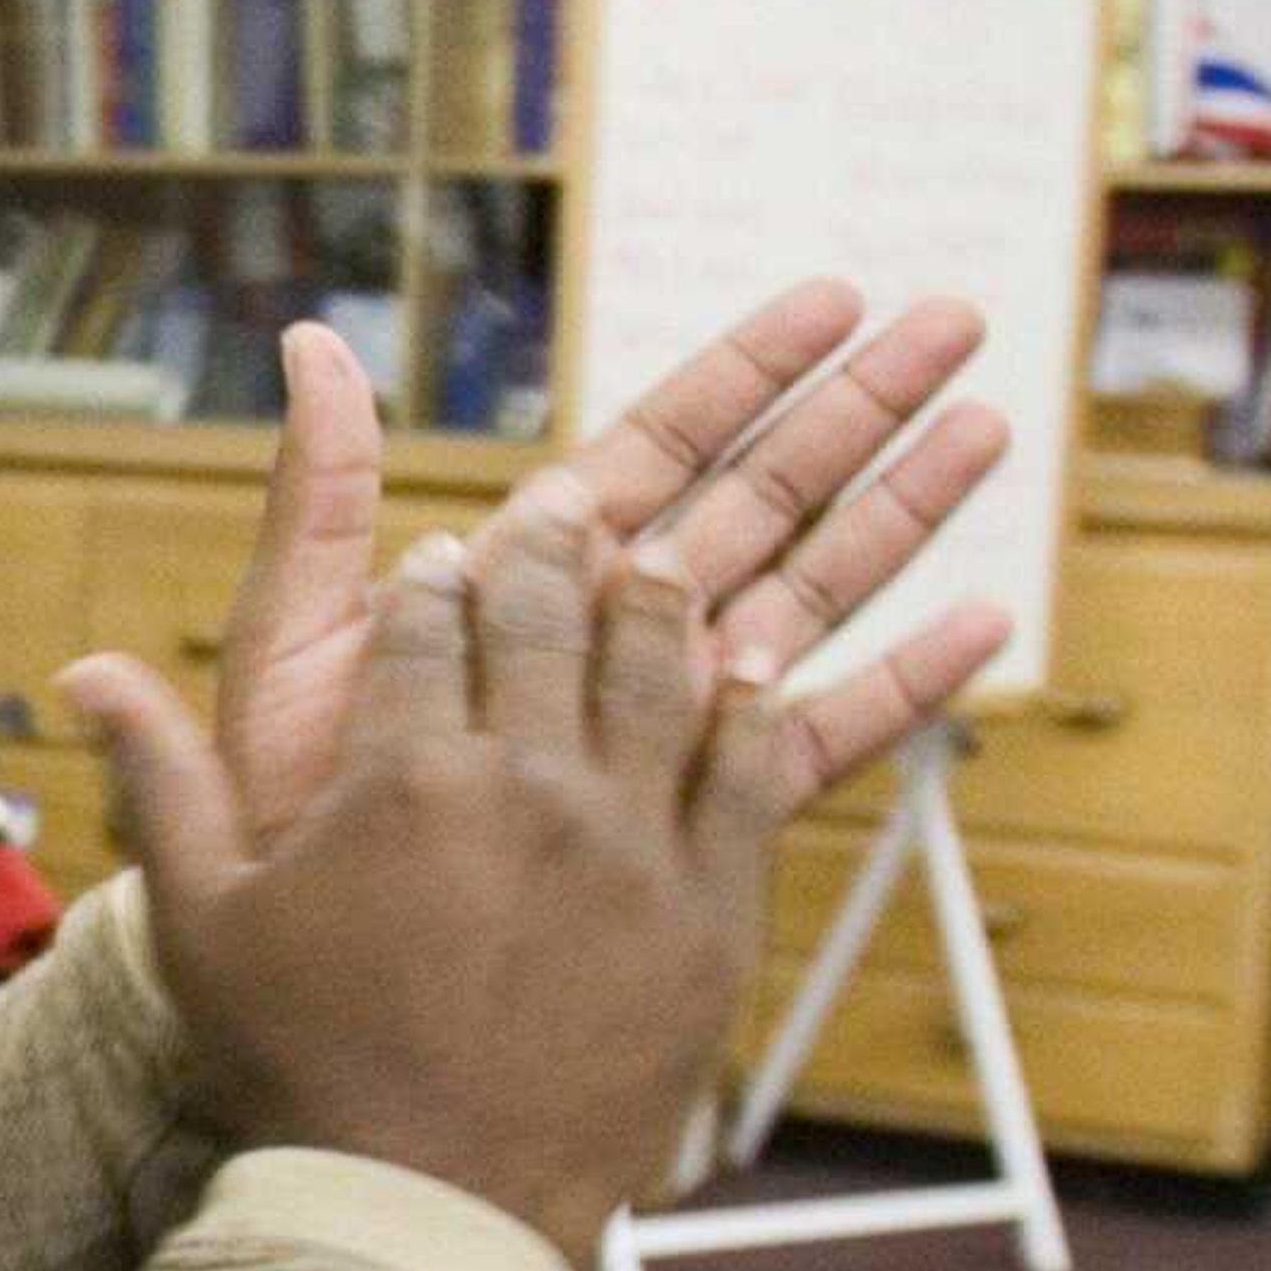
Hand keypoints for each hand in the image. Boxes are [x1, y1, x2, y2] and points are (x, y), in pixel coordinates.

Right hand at [62, 489, 786, 1261]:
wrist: (427, 1212)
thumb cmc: (302, 1071)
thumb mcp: (203, 919)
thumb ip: (160, 777)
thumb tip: (84, 666)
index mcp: (401, 773)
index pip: (423, 628)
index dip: (431, 581)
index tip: (441, 554)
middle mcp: (525, 786)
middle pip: (545, 626)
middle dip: (548, 554)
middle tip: (564, 507)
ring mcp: (629, 847)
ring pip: (654, 680)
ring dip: (652, 608)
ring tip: (654, 563)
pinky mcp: (707, 915)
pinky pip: (745, 781)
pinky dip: (751, 712)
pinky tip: (753, 672)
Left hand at [211, 283, 1012, 849]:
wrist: (305, 972)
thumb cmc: (282, 801)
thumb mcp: (295, 635)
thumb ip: (325, 499)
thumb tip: (312, 344)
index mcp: (531, 580)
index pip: (660, 447)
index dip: (747, 371)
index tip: (831, 298)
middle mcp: (609, 640)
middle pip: (758, 499)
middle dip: (853, 411)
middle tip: (952, 322)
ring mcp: (663, 725)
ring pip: (807, 595)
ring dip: (898, 515)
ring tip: (987, 430)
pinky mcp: (700, 820)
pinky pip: (817, 741)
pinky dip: (901, 684)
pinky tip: (983, 628)